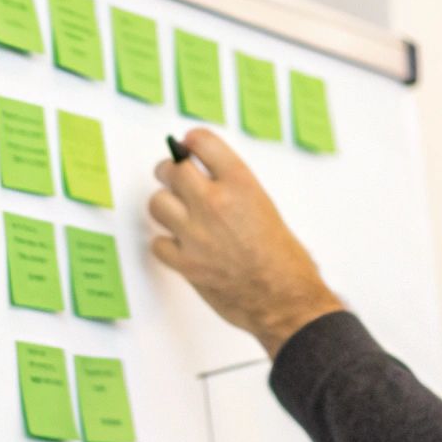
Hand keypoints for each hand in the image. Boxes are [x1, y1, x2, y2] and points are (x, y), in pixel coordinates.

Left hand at [148, 129, 343, 357]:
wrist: (285, 300)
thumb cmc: (284, 260)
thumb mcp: (265, 207)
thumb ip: (234, 189)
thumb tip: (208, 178)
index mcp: (240, 184)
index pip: (202, 142)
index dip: (191, 142)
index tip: (187, 145)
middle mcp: (214, 203)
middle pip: (171, 169)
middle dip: (169, 171)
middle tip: (172, 178)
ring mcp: (196, 233)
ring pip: (157, 203)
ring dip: (165, 207)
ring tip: (177, 215)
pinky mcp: (185, 263)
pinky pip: (158, 242)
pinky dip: (166, 243)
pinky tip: (180, 245)